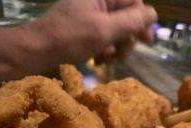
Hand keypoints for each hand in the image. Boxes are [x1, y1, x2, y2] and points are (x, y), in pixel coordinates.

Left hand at [34, 0, 156, 63]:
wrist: (37, 49)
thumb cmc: (70, 38)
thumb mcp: (104, 30)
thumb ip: (131, 21)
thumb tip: (153, 14)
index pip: (133, 1)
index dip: (142, 21)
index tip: (146, 41)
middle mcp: (96, 0)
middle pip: (124, 16)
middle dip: (126, 37)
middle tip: (122, 56)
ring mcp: (88, 13)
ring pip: (113, 28)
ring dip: (115, 45)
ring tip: (107, 59)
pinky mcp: (81, 26)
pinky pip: (101, 34)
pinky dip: (103, 47)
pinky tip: (97, 58)